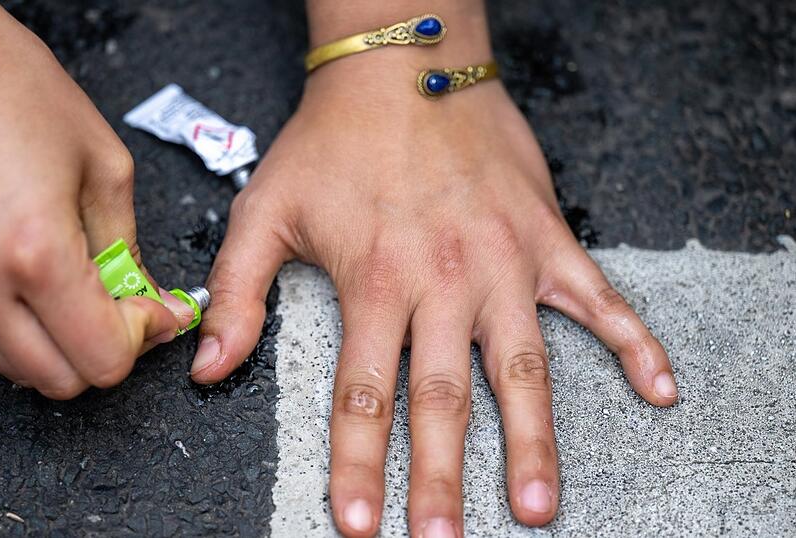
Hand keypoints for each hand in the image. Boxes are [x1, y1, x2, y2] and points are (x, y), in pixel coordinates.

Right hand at [0, 1, 194, 397]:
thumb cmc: (12, 88)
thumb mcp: (104, 165)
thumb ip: (128, 250)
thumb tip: (147, 302)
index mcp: (35, 251)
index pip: (102, 358)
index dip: (143, 339)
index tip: (157, 309)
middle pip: (61, 380)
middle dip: (107, 353)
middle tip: (128, 309)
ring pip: (18, 371)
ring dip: (64, 348)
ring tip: (85, 295)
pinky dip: (24, 333)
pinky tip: (42, 288)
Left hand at [191, 26, 677, 537]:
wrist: (405, 68)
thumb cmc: (332, 140)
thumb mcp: (265, 210)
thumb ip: (235, 293)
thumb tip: (208, 369)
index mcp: (375, 281)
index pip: (363, 396)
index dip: (358, 468)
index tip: (359, 527)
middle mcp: (444, 282)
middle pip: (445, 399)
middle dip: (442, 479)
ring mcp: (503, 262)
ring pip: (524, 367)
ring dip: (535, 442)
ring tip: (540, 506)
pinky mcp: (545, 237)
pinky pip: (600, 297)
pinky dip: (634, 343)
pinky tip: (660, 391)